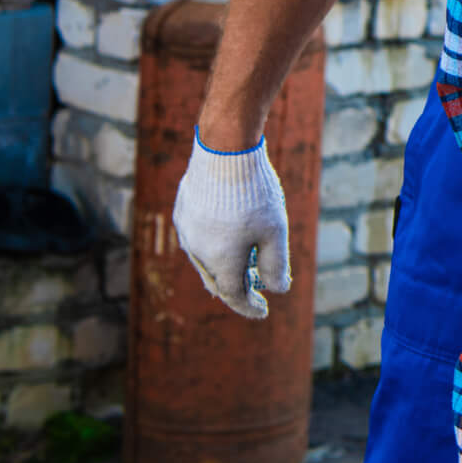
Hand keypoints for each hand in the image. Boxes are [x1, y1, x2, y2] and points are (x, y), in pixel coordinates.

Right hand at [172, 136, 290, 319]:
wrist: (225, 150)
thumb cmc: (254, 193)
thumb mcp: (275, 231)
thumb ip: (275, 264)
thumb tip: (277, 290)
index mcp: (220, 260)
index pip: (233, 295)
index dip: (249, 307)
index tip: (264, 312)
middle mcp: (197, 250)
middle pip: (216, 280)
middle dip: (235, 290)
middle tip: (253, 293)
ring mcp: (187, 229)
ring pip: (204, 260)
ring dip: (222, 268)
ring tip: (240, 269)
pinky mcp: (183, 210)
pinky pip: (196, 238)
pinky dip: (212, 248)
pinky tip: (224, 239)